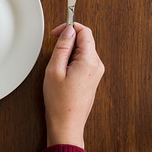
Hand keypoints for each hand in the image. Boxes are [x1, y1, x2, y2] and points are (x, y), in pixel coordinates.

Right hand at [43, 22, 104, 148]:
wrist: (67, 124)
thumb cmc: (60, 102)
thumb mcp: (54, 69)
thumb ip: (62, 46)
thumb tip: (68, 31)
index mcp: (89, 61)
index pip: (85, 31)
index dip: (69, 27)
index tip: (56, 32)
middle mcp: (97, 65)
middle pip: (84, 40)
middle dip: (68, 41)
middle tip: (54, 52)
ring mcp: (96, 72)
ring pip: (83, 50)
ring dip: (69, 52)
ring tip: (57, 67)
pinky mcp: (93, 78)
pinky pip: (83, 60)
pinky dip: (71, 61)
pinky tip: (62, 73)